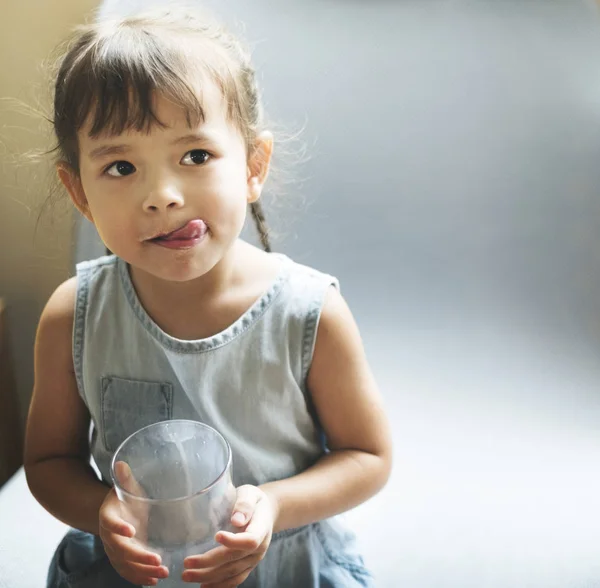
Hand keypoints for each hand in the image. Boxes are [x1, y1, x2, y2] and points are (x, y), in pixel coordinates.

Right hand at [99, 461, 169, 585]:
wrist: (114, 513)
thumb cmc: (124, 497)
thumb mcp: (126, 486)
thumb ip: (125, 478)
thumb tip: (121, 463)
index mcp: (108, 516)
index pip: (110, 523)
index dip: (119, 528)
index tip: (132, 531)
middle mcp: (108, 536)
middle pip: (120, 550)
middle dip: (138, 557)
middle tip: (158, 560)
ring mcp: (114, 550)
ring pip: (125, 564)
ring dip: (142, 571)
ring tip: (162, 572)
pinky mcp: (123, 559)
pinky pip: (128, 571)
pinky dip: (139, 577)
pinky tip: (154, 581)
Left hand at [182, 485, 277, 587]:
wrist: (265, 512)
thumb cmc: (254, 500)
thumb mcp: (251, 494)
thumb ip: (245, 504)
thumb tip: (236, 519)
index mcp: (261, 528)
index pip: (250, 540)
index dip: (234, 541)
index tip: (217, 536)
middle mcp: (259, 548)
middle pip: (235, 559)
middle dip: (210, 563)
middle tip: (187, 563)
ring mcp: (253, 560)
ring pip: (232, 573)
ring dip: (209, 577)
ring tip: (187, 575)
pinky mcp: (247, 566)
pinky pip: (235, 579)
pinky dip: (220, 585)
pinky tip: (204, 586)